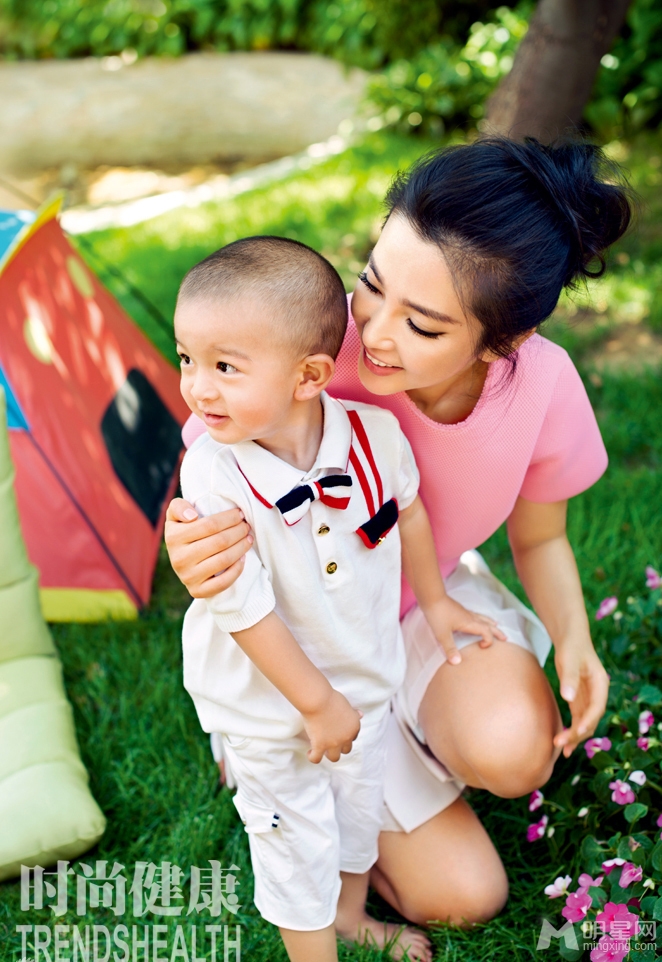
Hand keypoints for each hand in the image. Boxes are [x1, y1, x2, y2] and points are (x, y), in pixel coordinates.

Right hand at [165, 498, 252, 598]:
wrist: (182, 561)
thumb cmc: (184, 531)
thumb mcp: (176, 515)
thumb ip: (179, 507)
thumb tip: (192, 516)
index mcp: (173, 537)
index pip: (210, 525)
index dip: (229, 518)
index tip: (239, 514)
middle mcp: (179, 559)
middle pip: (219, 542)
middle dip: (238, 531)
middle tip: (247, 526)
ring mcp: (187, 577)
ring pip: (224, 560)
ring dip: (241, 547)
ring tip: (249, 538)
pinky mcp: (197, 591)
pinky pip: (223, 582)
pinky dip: (236, 570)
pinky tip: (243, 558)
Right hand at [302, 689, 361, 763]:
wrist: (318, 700)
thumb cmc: (331, 698)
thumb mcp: (346, 704)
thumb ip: (352, 712)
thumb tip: (360, 714)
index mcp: (354, 726)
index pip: (353, 737)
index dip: (345, 735)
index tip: (338, 732)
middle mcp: (346, 737)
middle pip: (346, 749)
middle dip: (339, 746)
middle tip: (330, 740)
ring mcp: (333, 743)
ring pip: (334, 757)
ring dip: (329, 754)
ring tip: (322, 749)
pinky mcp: (320, 746)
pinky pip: (316, 759)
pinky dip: (313, 757)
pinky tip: (310, 752)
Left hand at [425, 596, 506, 665]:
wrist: (431, 597)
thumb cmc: (437, 614)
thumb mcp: (442, 634)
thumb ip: (450, 648)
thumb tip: (457, 662)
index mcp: (469, 623)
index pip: (486, 632)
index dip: (489, 641)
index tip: (482, 647)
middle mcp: (470, 617)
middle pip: (488, 624)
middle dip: (497, 632)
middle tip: (505, 638)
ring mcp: (465, 612)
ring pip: (482, 617)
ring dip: (490, 623)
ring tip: (496, 625)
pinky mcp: (459, 609)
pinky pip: (475, 614)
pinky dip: (480, 618)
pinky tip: (475, 618)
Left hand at [553, 641, 609, 757]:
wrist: (571, 639)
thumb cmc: (571, 647)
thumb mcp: (569, 660)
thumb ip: (570, 678)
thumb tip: (568, 698)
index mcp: (600, 684)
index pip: (597, 707)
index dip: (589, 720)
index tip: (577, 731)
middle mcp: (597, 694)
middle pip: (591, 719)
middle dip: (578, 733)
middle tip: (561, 744)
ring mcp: (589, 698)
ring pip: (585, 722)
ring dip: (575, 736)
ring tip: (562, 751)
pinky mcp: (579, 700)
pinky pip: (578, 719)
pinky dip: (572, 730)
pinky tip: (563, 740)